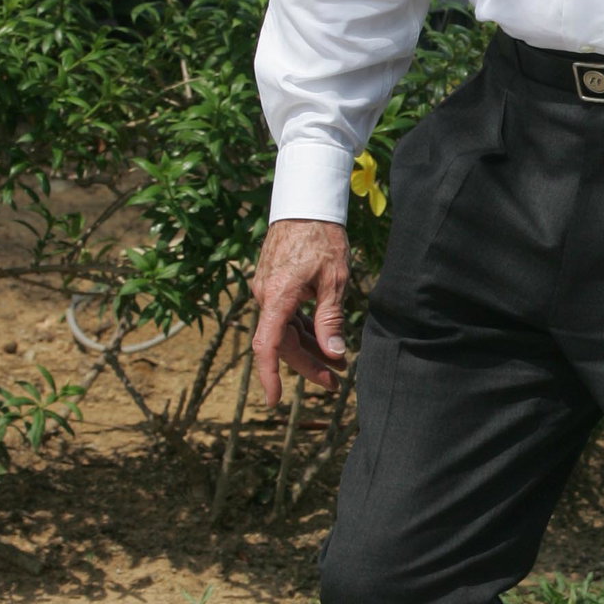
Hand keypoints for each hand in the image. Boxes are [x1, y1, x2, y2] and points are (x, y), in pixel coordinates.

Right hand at [250, 218, 350, 405]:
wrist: (305, 203)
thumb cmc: (322, 237)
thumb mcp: (334, 280)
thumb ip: (330, 319)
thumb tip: (334, 354)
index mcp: (278, 297)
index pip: (268, 345)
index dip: (270, 375)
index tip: (274, 400)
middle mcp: (266, 296)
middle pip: (283, 343)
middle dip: (309, 366)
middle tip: (335, 383)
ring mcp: (268, 290)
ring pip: (286, 331)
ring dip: (310, 349)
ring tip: (338, 366)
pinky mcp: (274, 285)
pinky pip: (286, 317)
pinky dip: (305, 331)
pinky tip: (324, 342)